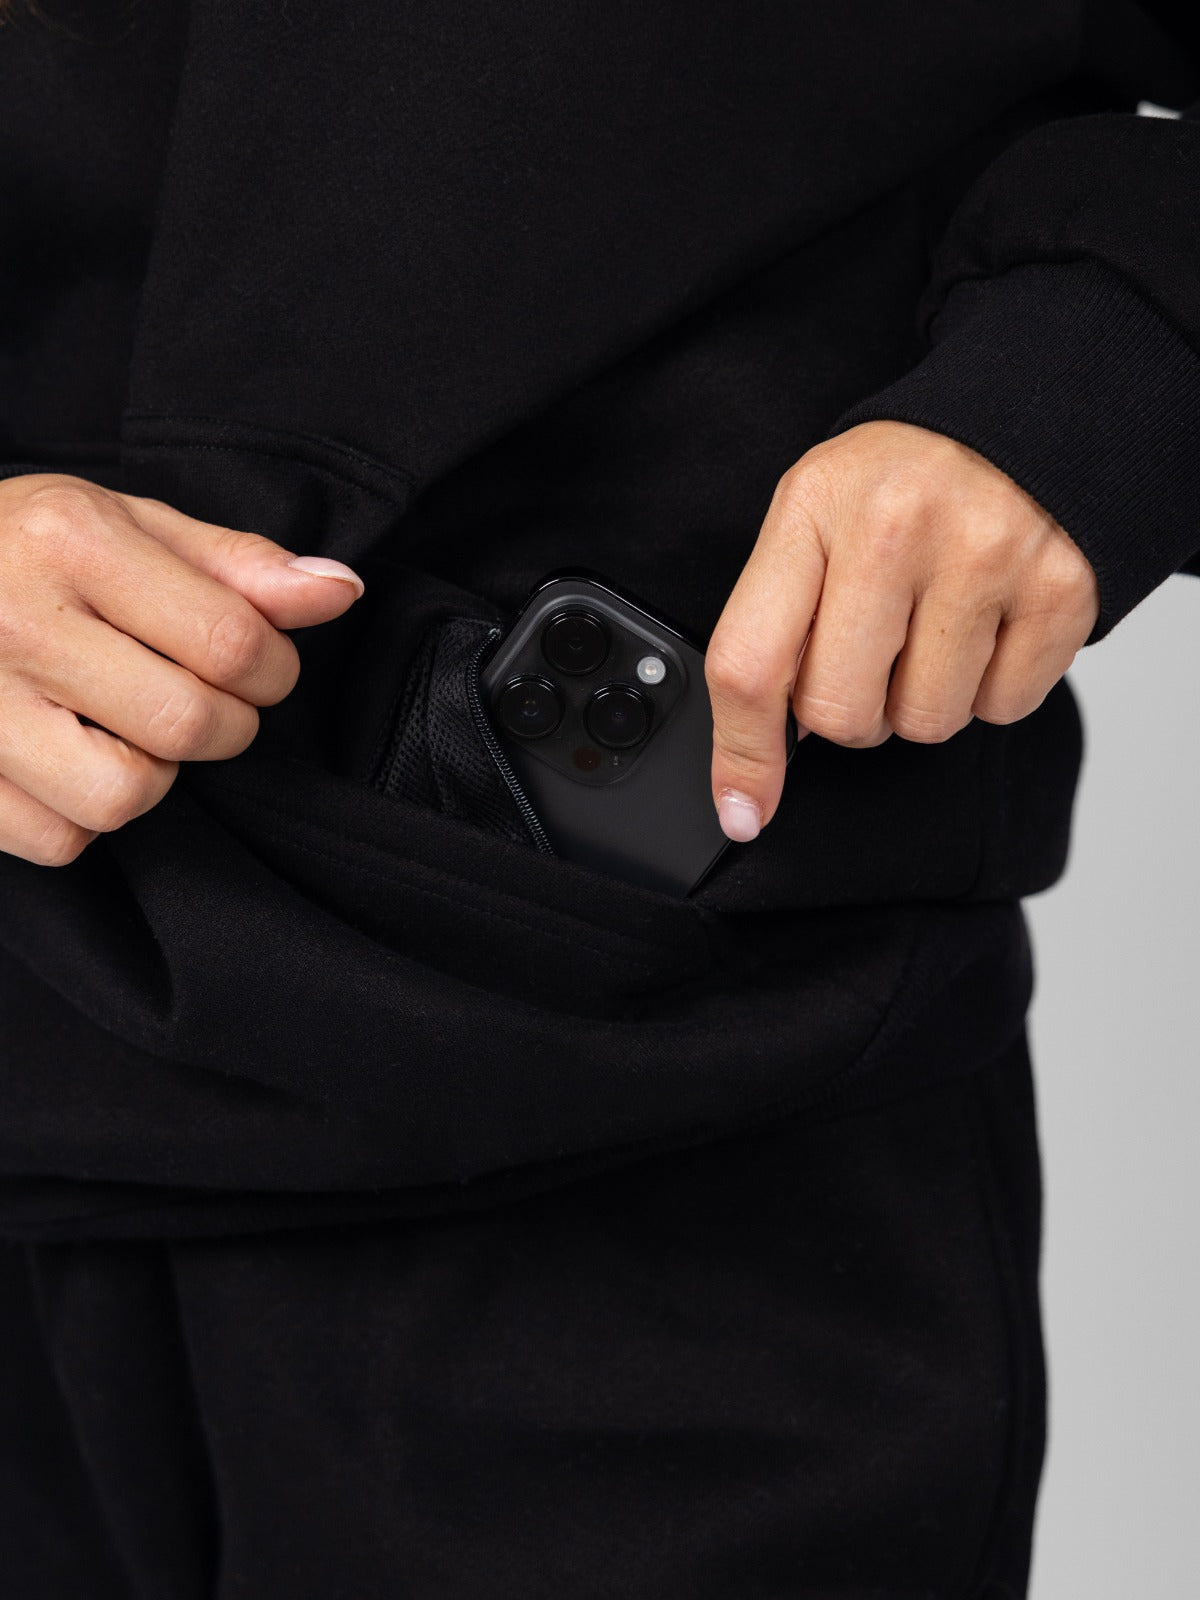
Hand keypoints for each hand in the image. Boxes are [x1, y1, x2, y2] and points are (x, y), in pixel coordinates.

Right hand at [0, 474, 364, 864]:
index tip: (259, 667)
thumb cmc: (25, 551)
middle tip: (200, 699)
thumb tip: (341, 590)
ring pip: (124, 797)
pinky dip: (85, 816)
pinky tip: (70, 760)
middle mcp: (15, 623)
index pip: (231, 642)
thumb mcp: (127, 525)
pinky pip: (63, 840)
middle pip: (187, 724)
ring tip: (127, 729)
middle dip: (225, 725)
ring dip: (152, 774)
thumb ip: (238, 565)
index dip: (274, 670)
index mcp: (69, 541)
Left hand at [705, 421, 1100, 840]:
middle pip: (841, 716)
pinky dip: (992, 688)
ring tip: (936, 626)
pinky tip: (989, 625)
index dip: (742, 755)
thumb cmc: (901, 484)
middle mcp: (895, 528)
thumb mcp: (814, 518)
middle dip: (853, 710)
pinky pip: (1004, 709)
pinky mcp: (1060, 589)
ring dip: (924, 700)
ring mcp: (985, 557)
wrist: (1023, 420)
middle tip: (875, 652)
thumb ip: (774, 627)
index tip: (744, 811)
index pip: (751, 662)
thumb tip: (754, 769)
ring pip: (926, 724)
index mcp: (813, 508)